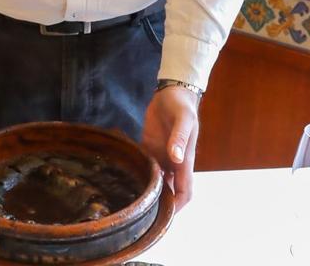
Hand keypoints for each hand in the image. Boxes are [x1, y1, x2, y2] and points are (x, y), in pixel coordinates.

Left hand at [140, 85, 199, 209]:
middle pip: (169, 191)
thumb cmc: (182, 106)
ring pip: (156, 181)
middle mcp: (173, 162)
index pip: (184, 191)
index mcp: (184, 160)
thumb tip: (176, 158)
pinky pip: (144, 165)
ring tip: (131, 202)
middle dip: (160, 205)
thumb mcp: (183, 119)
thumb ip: (179, 138)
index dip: (177, 206)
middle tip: (141, 215)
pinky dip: (138, 173)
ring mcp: (161, 155)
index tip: (164, 217)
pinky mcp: (149, 146)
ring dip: (148, 191)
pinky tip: (125, 179)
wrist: (172, 92)